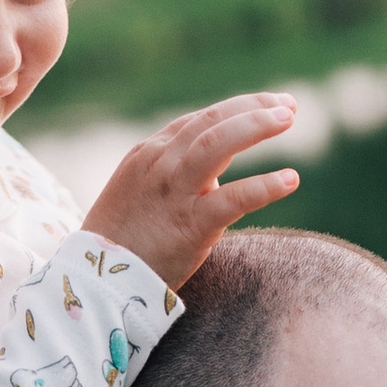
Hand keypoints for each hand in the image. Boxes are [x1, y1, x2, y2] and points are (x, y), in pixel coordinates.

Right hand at [85, 95, 301, 286]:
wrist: (96, 281)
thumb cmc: (122, 243)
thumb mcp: (141, 193)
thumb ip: (175, 176)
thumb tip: (215, 178)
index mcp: (149, 153)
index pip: (200, 119)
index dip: (239, 107)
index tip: (271, 104)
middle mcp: (160, 164)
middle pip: (211, 121)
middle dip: (252, 107)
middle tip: (289, 106)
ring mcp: (174, 192)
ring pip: (216, 144)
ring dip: (255, 126)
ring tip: (289, 118)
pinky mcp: (190, 225)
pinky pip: (233, 199)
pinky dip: (264, 186)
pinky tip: (290, 179)